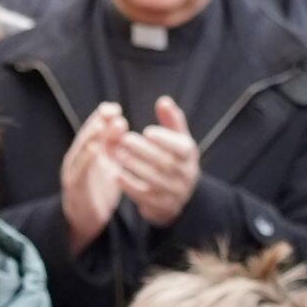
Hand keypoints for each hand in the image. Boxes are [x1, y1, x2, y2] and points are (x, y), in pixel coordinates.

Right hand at [59, 104, 128, 257]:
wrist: (85, 221)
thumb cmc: (98, 190)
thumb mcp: (109, 165)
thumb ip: (114, 146)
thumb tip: (120, 122)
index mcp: (87, 153)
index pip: (94, 131)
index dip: (102, 118)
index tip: (115, 109)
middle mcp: (77, 159)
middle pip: (86, 137)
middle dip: (97, 122)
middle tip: (110, 111)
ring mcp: (73, 172)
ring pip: (80, 151)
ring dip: (90, 137)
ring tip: (100, 125)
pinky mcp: (74, 187)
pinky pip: (80, 170)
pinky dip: (86, 158)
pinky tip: (95, 149)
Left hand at [114, 99, 202, 228]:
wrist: (181, 195)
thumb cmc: (176, 158)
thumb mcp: (178, 139)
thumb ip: (171, 120)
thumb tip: (163, 101)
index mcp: (190, 156)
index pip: (183, 148)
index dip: (165, 139)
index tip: (147, 131)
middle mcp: (186, 175)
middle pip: (165, 163)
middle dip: (143, 150)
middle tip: (124, 139)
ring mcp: (175, 193)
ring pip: (154, 180)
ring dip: (134, 166)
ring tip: (117, 153)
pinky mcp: (162, 206)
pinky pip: (145, 196)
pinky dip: (130, 185)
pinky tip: (116, 174)